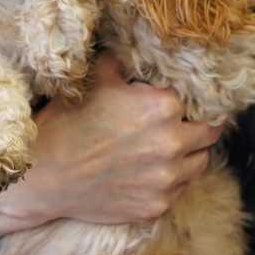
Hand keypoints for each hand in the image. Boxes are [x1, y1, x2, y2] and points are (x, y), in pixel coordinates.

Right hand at [18, 53, 222, 224]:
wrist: (45, 175)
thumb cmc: (67, 124)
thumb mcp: (93, 82)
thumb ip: (119, 64)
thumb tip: (127, 48)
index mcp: (163, 105)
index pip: (197, 100)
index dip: (189, 101)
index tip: (182, 105)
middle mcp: (173, 142)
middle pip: (208, 133)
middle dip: (197, 128)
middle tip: (182, 127)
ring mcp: (167, 179)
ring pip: (200, 163)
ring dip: (190, 155)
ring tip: (170, 151)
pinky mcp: (157, 206)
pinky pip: (180, 190)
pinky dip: (172, 182)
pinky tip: (153, 174)